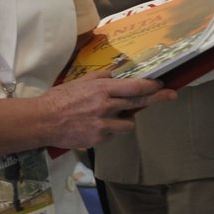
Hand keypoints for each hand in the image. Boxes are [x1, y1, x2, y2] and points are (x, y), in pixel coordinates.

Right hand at [38, 74, 175, 148]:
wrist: (43, 121)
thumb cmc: (59, 99)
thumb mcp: (81, 81)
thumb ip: (101, 78)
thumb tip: (116, 75)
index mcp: (101, 88)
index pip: (133, 86)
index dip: (150, 85)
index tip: (161, 84)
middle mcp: (105, 105)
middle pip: (138, 102)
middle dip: (157, 98)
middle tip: (171, 95)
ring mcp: (103, 124)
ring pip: (128, 123)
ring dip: (125, 119)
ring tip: (109, 116)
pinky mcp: (99, 138)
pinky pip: (113, 133)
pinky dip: (109, 130)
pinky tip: (94, 125)